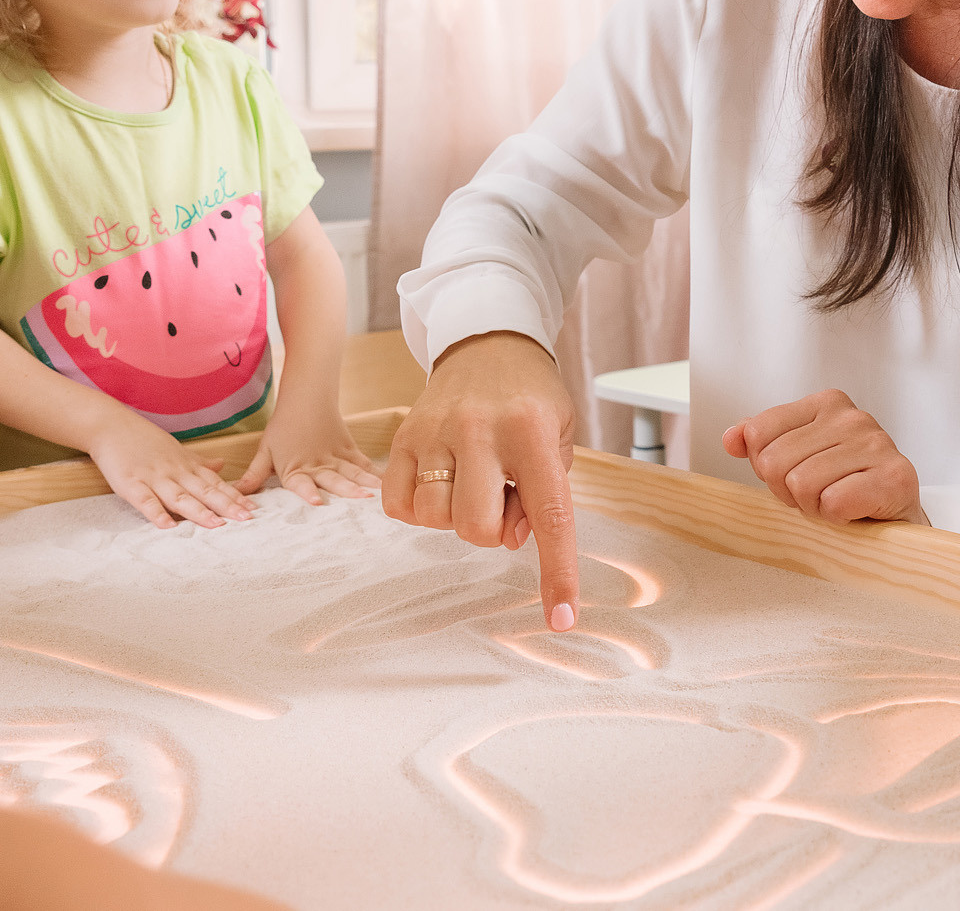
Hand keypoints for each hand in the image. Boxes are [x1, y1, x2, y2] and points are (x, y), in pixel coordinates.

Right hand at [85, 413, 254, 529]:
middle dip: (226, 505)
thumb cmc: (142, 439)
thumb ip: (198, 461)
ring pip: (179, 497)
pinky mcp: (130, 483)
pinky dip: (155, 513)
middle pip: (204, 491)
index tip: (254, 509)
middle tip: (247, 519)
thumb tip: (222, 464)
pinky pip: (145, 500)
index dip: (234, 496)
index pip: (215, 483)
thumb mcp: (175, 449)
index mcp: (185, 465)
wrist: (110, 424)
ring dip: (198, 511)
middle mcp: (174, 471)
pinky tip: (166, 526)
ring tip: (216, 525)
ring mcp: (153, 477)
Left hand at [234, 413, 380, 504]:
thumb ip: (254, 475)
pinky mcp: (349, 450)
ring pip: (352, 472)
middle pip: (333, 479)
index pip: (301, 483)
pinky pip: (363, 464)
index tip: (318, 503)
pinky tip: (386, 484)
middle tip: (360, 501)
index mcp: (295, 468)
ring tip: (377, 495)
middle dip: (347, 490)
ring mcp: (336, 456)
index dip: (308, 493)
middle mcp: (317, 464)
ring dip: (365, 483)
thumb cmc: (284, 426)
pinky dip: (375, 474)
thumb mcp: (266, 450)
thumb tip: (236, 495)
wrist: (307, 396)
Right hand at [382, 331, 579, 632]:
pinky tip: (439, 483)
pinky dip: (417, 510)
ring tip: (470, 482)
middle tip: (501, 498)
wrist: (487, 342)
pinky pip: (398, 505)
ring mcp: (436, 432)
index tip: (562, 618)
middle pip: (477, 528)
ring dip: (454, 518)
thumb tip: (514, 539)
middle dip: (491, 531)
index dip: (558, 574)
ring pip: (434, 519)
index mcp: (532, 433)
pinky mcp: (404, 436)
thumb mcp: (559, 436)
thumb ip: (545, 493)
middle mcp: (481, 431)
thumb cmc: (531, 398)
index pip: (550, 517)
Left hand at [721, 389, 926, 524]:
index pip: (758, 432)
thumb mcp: (797, 458)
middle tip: (819, 496)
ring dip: (815, 507)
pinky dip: (837, 517)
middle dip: (790, 492)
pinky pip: (834, 502)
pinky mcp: (896, 477)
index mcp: (826, 403)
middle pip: (776, 462)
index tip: (795, 475)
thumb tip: (731, 438)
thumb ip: (762, 442)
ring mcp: (878, 444)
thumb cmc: (845, 486)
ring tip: (838, 503)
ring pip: (802, 484)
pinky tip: (855, 511)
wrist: (895, 518)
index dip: (767, 467)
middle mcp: (853, 417)